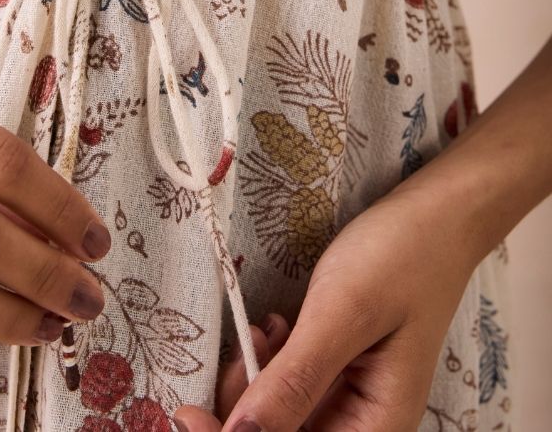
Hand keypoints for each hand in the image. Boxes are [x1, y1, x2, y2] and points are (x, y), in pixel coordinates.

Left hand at [173, 179, 480, 431]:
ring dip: (255, 383)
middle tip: (246, 345)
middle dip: (243, 407)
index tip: (187, 412)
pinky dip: (270, 364)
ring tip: (263, 329)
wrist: (437, 213)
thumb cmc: (400, 256)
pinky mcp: (338, 373)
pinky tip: (274, 328)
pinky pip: (289, 388)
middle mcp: (363, 424)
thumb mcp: (343, 314)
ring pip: (277, 417)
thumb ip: (293, 382)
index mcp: (377, 427)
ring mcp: (349, 399)